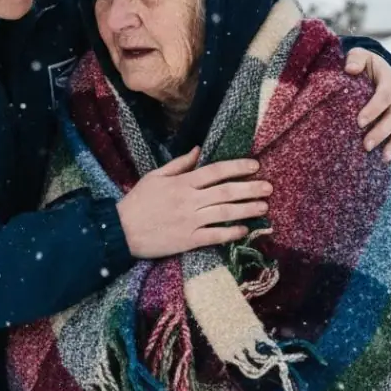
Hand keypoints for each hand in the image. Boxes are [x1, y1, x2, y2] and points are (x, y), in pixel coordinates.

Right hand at [117, 147, 271, 257]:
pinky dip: (230, 233)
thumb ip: (179, 164)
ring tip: (264, 207)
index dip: (237, 167)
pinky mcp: (188, 240)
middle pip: (226, 191)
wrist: (121, 231)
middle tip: (269, 187)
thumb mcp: (155, 176)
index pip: (215, 171)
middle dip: (250, 188)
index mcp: (182, 182)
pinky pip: (214, 236)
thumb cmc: (137, 201)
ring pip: (224, 213)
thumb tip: (199, 150)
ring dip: (246, 209)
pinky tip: (244, 230)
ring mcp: (190, 221)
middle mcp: (190, 200)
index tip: (255, 165)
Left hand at [345, 48, 390, 163]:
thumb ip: (355, 59)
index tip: (359, 122)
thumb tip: (350, 69)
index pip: (384, 96)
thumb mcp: (359, 56)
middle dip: (381, 132)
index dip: (373, 109)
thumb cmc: (365, 66)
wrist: (379, 71)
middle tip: (366, 146)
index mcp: (390, 81)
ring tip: (382, 159)